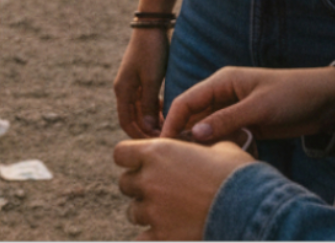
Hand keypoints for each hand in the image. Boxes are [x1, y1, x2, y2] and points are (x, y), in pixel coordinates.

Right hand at [114, 28, 168, 137]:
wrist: (151, 28)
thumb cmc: (151, 52)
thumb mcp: (151, 79)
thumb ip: (149, 105)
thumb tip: (148, 129)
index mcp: (123, 90)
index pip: (126, 123)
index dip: (140, 136)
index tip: (159, 144)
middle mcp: (124, 89)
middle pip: (133, 120)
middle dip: (148, 131)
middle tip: (169, 139)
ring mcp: (132, 85)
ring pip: (140, 112)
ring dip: (152, 122)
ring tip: (171, 128)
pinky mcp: (141, 80)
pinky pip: (145, 103)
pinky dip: (155, 111)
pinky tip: (168, 113)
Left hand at [115, 138, 252, 240]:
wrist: (254, 208)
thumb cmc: (239, 174)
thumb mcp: (217, 147)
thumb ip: (196, 146)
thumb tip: (200, 143)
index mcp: (156, 152)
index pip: (120, 154)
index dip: (130, 160)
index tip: (142, 165)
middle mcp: (149, 179)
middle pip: (125, 184)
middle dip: (140, 188)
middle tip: (161, 192)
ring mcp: (154, 209)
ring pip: (133, 212)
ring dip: (147, 213)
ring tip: (168, 214)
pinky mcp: (163, 236)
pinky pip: (141, 240)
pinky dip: (150, 237)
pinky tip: (164, 234)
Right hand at [163, 66, 334, 142]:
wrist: (323, 100)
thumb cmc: (291, 95)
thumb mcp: (258, 108)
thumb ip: (226, 120)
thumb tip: (196, 134)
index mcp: (221, 82)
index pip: (187, 100)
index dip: (173, 121)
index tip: (163, 143)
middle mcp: (223, 95)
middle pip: (194, 114)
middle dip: (183, 133)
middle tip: (173, 158)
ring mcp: (234, 109)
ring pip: (209, 127)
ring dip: (201, 142)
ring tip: (191, 163)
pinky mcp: (247, 123)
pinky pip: (225, 135)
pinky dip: (219, 145)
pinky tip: (215, 159)